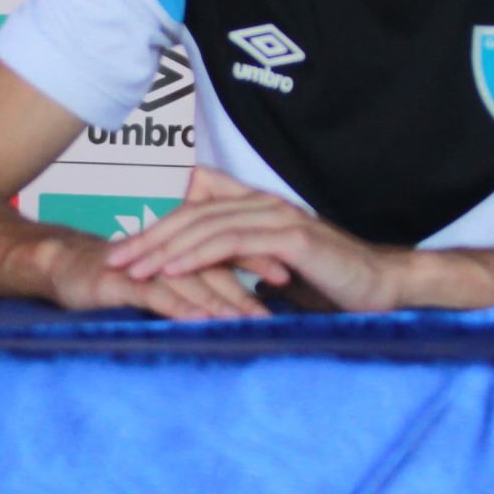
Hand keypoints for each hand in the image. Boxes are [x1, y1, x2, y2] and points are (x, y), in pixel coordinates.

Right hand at [34, 229, 266, 321]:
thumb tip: (236, 302)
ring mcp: (144, 266)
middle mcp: (167, 252)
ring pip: (191, 280)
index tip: (297, 278)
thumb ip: (196, 282)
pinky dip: (180, 307)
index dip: (262, 259)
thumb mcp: (161, 278)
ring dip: (222, 299)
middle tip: (285, 304)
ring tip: (250, 319)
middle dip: (251, 284)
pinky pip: (155, 294)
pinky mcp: (120, 282)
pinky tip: (202, 321)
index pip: (229, 248)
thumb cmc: (115, 277)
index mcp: (181, 247)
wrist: (60, 267)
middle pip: (217, 264)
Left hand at [104, 168, 406, 314]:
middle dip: (148, 237)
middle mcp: (263, 205)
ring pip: (206, 225)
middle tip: (113, 259)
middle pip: (192, 215)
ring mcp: (277, 217)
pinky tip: (172, 267)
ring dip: (164, 246)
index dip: (157, 228)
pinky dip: (199, 253)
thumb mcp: (274, 270)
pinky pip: (233, 241)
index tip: (125, 251)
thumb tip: (205, 272)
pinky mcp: (291, 237)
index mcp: (256, 209)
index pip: (195, 212)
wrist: (380, 289)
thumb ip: (242, 259)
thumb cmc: (329, 284)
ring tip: (133, 266)